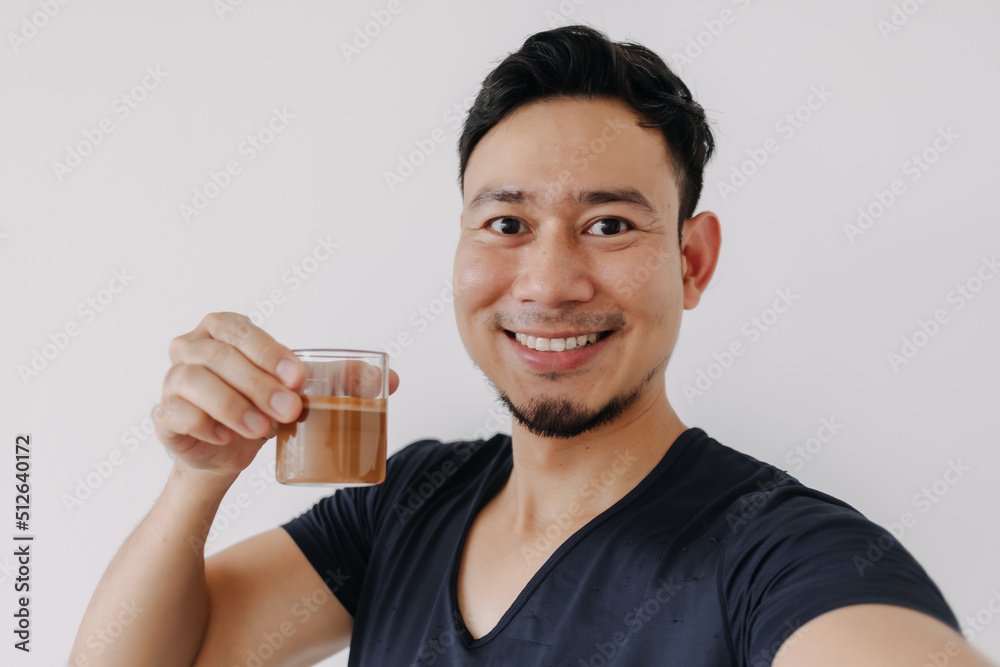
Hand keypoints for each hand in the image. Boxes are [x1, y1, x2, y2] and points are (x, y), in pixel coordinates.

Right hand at [154, 312, 399, 477]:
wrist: (228, 452)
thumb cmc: (263, 407)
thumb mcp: (300, 391)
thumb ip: (342, 380)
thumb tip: (391, 381)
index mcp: (224, 329)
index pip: (241, 330)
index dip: (270, 352)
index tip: (299, 379)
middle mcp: (192, 346)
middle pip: (219, 355)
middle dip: (258, 383)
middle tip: (290, 411)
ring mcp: (173, 379)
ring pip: (194, 381)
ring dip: (233, 405)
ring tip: (263, 429)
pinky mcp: (164, 414)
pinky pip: (176, 412)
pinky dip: (204, 424)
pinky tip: (228, 438)